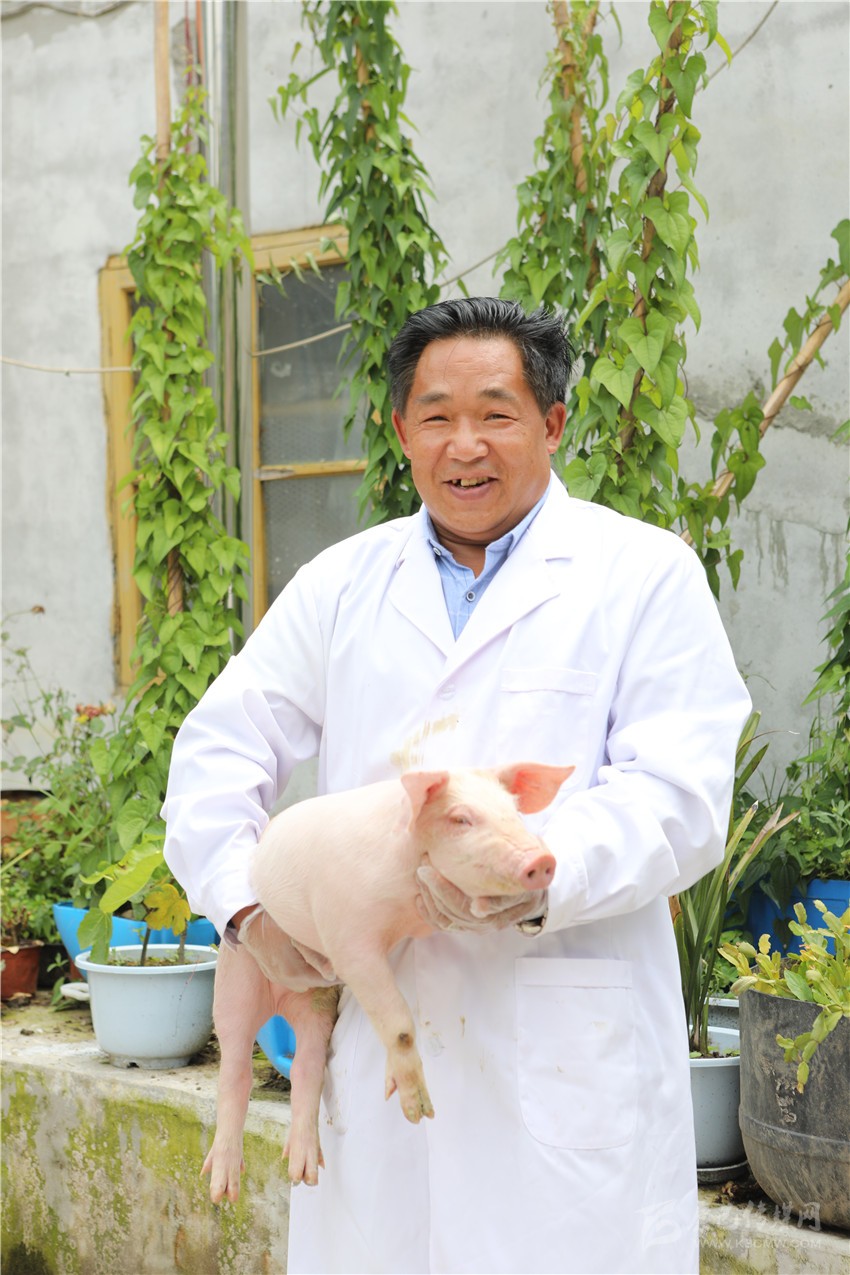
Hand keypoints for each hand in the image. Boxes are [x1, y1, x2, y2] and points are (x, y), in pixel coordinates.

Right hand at [237, 905, 339, 989]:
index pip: (326, 981)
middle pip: (317, 981)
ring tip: (330, 956)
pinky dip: (305, 968)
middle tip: (345, 958)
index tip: (354, 963)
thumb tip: (333, 974)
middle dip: (331, 973)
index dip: (342, 974)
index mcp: (294, 973)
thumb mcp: (297, 935)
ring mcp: (276, 976)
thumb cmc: (274, 920)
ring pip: (306, 979)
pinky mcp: (271, 970)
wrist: (247, 916)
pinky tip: (310, 955)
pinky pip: (295, 975)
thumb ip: (316, 956)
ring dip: (318, 971)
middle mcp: (285, 979)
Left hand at [415, 864, 546, 933]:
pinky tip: (419, 896)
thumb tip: (522, 832)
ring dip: (431, 897)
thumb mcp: (532, 860)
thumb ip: (523, 852)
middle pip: (464, 912)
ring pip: (450, 919)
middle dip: (441, 890)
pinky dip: (428, 912)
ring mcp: (478, 925)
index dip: (489, 905)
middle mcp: (494, 919)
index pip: (497, 906)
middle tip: (426, 867)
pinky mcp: (464, 925)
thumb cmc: (525, 870)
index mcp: (514, 902)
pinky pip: (443, 924)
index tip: (476, 903)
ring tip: (421, 873)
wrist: (527, 895)